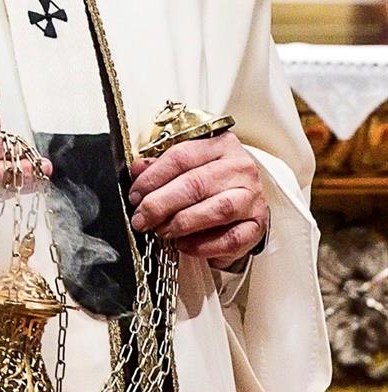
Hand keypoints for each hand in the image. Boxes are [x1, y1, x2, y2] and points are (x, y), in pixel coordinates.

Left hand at [128, 131, 267, 267]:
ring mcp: (252, 197)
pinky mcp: (257, 225)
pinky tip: (184, 244)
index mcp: (220, 145)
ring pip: (216, 210)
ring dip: (181, 223)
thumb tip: (137, 169)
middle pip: (195, 184)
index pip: (181, 156)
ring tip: (161, 231)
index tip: (135, 195)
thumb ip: (161, 167)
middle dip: (160, 204)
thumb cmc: (211, 183)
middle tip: (142, 218)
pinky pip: (230, 239)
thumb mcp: (186, 167)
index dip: (152, 178)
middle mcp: (240, 169)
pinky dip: (203, 245)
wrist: (242, 204)